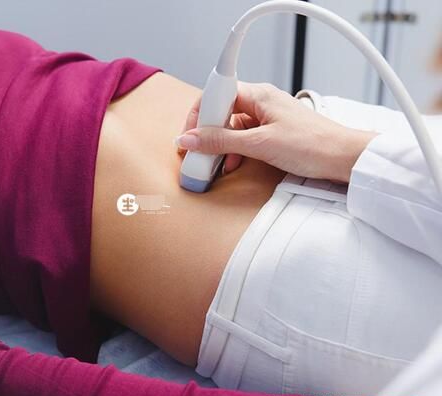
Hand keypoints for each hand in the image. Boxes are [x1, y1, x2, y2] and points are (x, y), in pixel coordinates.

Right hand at [176, 82, 376, 182]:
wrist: (344, 158)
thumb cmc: (312, 145)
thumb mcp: (260, 144)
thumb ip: (222, 141)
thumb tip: (191, 138)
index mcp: (258, 94)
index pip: (215, 95)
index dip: (198, 115)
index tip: (188, 136)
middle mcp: (260, 102)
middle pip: (221, 112)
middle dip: (206, 134)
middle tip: (196, 153)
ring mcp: (266, 118)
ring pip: (231, 128)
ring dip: (220, 146)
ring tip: (212, 163)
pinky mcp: (271, 133)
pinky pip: (243, 138)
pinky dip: (234, 151)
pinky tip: (231, 164)